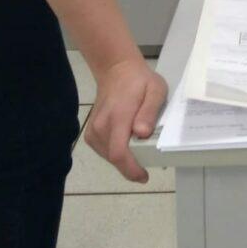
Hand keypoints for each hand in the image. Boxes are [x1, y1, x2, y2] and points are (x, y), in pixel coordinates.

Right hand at [83, 57, 166, 182]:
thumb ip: (149, 112)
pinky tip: (127, 145)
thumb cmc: (140, 81)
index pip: (119, 152)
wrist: (117, 70)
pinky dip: (115, 153)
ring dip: (124, 160)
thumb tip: (142, 134)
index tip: (144, 176)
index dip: (131, 169)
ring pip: (108, 156)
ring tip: (139, 152)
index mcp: (118, 117)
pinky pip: (103, 151)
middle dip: (131, 166)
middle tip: (148, 161)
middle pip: (114, 158)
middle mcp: (101, 126)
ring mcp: (93, 130)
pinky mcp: (90, 133)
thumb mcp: (156, 90)